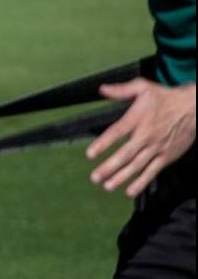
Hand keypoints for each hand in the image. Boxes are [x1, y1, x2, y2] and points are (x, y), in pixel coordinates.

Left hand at [87, 78, 195, 197]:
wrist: (193, 108)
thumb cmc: (166, 98)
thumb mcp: (143, 87)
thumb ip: (121, 90)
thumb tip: (102, 89)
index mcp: (137, 119)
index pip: (116, 132)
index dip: (103, 144)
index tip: (90, 154)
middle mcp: (146, 136)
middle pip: (125, 154)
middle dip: (109, 167)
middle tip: (95, 178)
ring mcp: (157, 148)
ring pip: (137, 166)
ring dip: (121, 177)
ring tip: (107, 186)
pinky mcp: (167, 156)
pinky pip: (152, 171)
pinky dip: (141, 182)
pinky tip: (130, 191)